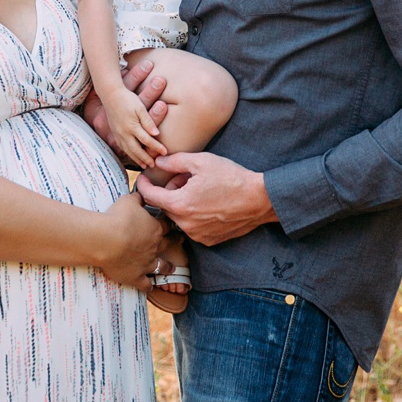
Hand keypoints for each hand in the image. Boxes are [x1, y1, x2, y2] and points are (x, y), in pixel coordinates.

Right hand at [83, 57, 168, 163]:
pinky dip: (128, 153)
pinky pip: (122, 147)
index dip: (156, 147)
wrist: (110, 94)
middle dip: (145, 159)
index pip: (147, 141)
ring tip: (144, 165)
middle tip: (154, 165)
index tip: (165, 152)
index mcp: (131, 127)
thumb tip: (156, 134)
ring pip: (128, 151)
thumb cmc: (128, 99)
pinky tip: (132, 155)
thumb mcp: (140, 107)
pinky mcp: (114, 132)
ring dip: (136, 159)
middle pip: (136, 150)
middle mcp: (123, 133)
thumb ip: (148, 121)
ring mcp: (117, 134)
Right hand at [95, 191, 169, 288]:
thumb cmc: (118, 218)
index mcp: (154, 228)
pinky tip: (150, 288)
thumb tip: (143, 193)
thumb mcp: (129, 201)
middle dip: (175, 241)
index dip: (170, 223)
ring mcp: (146, 264)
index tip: (173, 222)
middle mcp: (154, 247)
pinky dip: (148, 287)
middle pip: (168, 244)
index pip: (167, 225)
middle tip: (180, 240)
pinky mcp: (136, 277)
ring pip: (161, 267)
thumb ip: (138, 198)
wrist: (107, 240)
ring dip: (167, 267)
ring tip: (172, 268)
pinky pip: (145, 284)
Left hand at [137, 151, 276, 245]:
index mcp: (179, 204)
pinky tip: (209, 204)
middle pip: (166, 205)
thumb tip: (157, 162)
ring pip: (179, 216)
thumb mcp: (201, 161)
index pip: (149, 196)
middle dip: (170, 191)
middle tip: (186, 178)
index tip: (142, 178)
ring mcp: (196, 234)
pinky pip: (192, 226)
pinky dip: (194, 215)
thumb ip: (174, 162)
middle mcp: (185, 223)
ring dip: (182, 203)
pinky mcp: (208, 240)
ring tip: (201, 190)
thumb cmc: (231, 178)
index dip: (143, 184)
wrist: (259, 199)